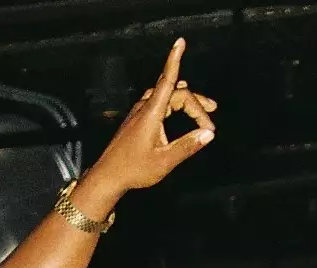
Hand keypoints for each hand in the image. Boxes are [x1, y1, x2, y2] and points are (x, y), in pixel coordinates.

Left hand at [88, 38, 216, 196]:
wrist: (107, 177)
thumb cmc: (133, 170)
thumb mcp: (164, 162)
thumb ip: (187, 146)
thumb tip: (208, 134)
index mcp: (151, 114)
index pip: (167, 81)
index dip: (174, 60)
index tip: (180, 42)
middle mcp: (144, 109)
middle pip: (175, 93)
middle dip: (196, 106)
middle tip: (210, 126)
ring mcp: (138, 113)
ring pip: (167, 97)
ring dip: (186, 104)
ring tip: (205, 113)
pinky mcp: (136, 120)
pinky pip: (158, 103)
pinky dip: (174, 105)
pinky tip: (178, 111)